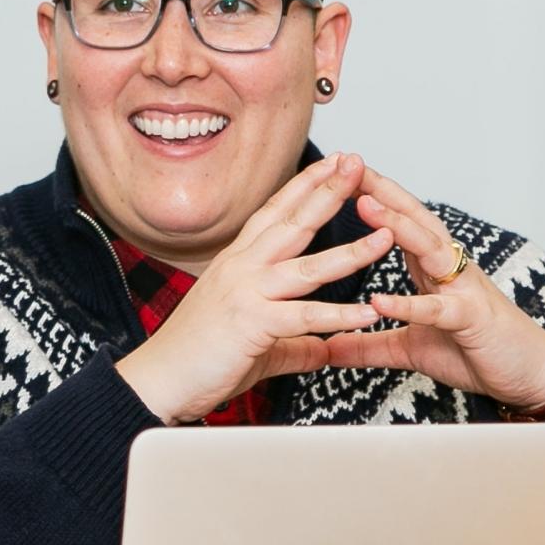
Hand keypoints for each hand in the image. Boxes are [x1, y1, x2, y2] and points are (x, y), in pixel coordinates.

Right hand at [111, 153, 390, 423]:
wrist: (158, 380)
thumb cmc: (196, 358)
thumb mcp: (255, 343)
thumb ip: (294, 344)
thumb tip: (322, 349)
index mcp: (237, 263)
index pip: (275, 213)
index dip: (304, 186)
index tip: (331, 165)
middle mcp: (241, 269)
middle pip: (293, 223)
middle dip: (328, 192)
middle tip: (357, 164)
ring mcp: (246, 293)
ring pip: (308, 266)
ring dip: (351, 250)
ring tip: (386, 235)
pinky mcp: (252, 324)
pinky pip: (305, 317)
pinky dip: (339, 316)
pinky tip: (369, 313)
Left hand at [322, 167, 544, 411]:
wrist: (531, 374)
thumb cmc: (477, 352)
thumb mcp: (410, 349)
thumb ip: (369, 345)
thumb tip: (328, 347)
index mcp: (433, 269)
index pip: (401, 223)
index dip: (373, 196)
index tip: (338, 171)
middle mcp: (449, 269)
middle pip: (414, 219)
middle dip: (382, 190)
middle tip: (347, 163)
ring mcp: (463, 289)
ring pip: (429, 248)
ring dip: (397, 225)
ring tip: (363, 206)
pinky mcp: (472, 319)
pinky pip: (438, 310)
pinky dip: (409, 305)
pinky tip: (380, 300)